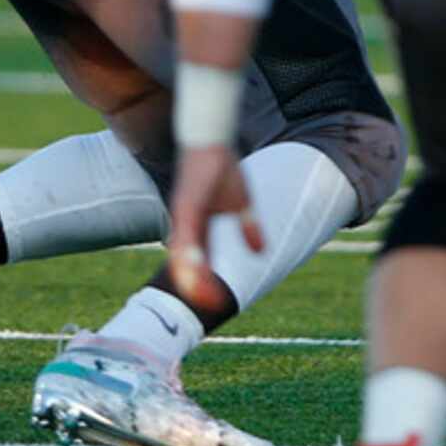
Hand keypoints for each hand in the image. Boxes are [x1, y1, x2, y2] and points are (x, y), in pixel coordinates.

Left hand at [166, 144, 257, 312]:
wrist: (210, 139)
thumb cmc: (221, 167)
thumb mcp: (242, 201)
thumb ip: (248, 228)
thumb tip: (261, 252)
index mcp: (197, 227)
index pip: (200, 262)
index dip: (205, 283)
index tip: (216, 303)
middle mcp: (186, 226)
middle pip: (187, 264)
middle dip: (196, 287)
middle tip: (211, 306)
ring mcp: (184, 216)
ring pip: (183, 254)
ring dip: (191, 276)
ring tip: (202, 296)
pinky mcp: (187, 204)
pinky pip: (186, 233)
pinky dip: (189, 251)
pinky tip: (194, 265)